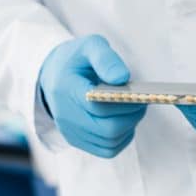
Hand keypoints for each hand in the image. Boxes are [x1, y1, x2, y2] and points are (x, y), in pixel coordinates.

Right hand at [38, 35, 145, 157]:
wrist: (54, 75)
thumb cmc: (77, 60)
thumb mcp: (90, 46)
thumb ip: (106, 59)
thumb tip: (122, 78)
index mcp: (66, 90)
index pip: (98, 106)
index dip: (124, 103)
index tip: (139, 94)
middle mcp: (65, 116)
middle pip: (107, 129)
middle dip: (131, 116)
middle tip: (141, 102)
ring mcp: (70, 131)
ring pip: (109, 141)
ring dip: (129, 127)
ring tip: (134, 109)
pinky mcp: (77, 140)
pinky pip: (107, 149)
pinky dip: (123, 138)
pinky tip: (125, 121)